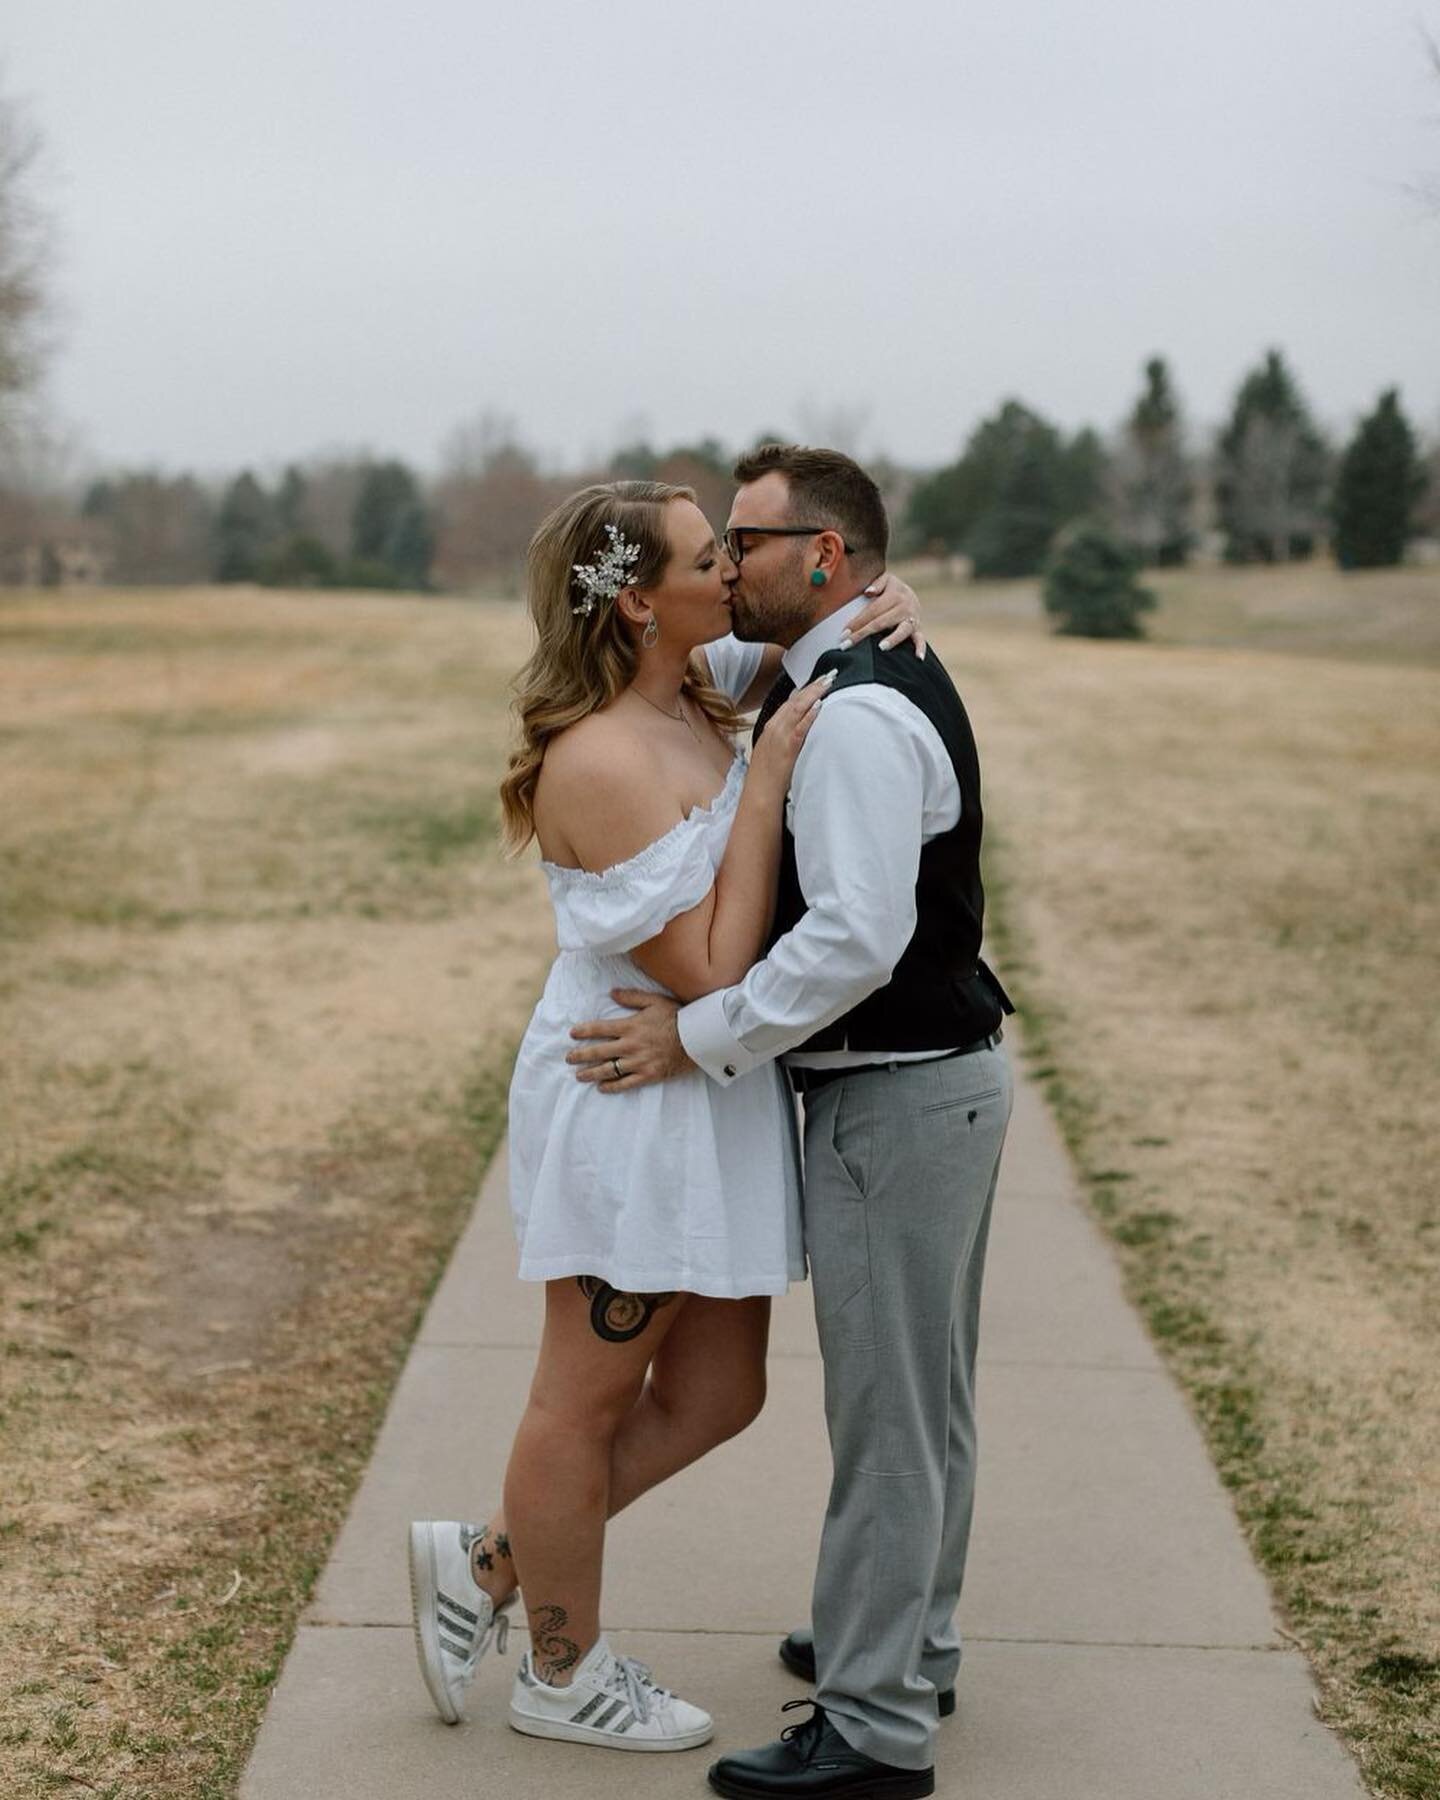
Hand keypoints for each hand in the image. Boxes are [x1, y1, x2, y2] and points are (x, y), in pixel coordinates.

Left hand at [567, 988, 693, 1090]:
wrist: (697, 1038)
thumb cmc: (677, 1017)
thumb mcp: (654, 1001)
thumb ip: (631, 997)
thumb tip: (611, 993)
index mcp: (630, 1026)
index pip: (600, 1028)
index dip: (584, 1031)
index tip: (572, 1033)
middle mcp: (630, 1045)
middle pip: (599, 1052)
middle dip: (580, 1055)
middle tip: (569, 1058)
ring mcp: (638, 1062)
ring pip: (608, 1070)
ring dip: (590, 1073)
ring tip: (579, 1075)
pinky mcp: (647, 1075)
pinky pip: (625, 1084)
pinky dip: (611, 1086)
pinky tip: (601, 1087)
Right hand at [748, 669, 834, 792]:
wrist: (759, 794)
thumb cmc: (767, 778)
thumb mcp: (773, 752)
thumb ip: (784, 738)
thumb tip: (800, 730)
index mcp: (771, 728)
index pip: (790, 703)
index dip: (805, 690)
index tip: (818, 681)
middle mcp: (774, 728)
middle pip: (795, 701)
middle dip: (812, 686)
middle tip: (828, 675)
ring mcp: (780, 736)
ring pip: (798, 708)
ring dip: (814, 693)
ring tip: (828, 682)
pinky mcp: (788, 747)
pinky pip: (801, 727)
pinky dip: (810, 714)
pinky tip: (820, 705)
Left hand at [847, 571, 927, 659]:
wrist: (912, 595)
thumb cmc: (892, 589)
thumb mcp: (886, 579)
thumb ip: (878, 582)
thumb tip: (868, 592)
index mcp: (894, 595)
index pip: (872, 611)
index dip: (857, 622)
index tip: (844, 633)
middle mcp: (904, 607)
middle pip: (881, 623)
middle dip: (863, 634)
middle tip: (846, 645)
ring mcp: (912, 619)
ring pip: (901, 631)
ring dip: (892, 639)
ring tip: (881, 647)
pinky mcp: (918, 629)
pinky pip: (920, 639)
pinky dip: (921, 648)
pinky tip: (918, 658)